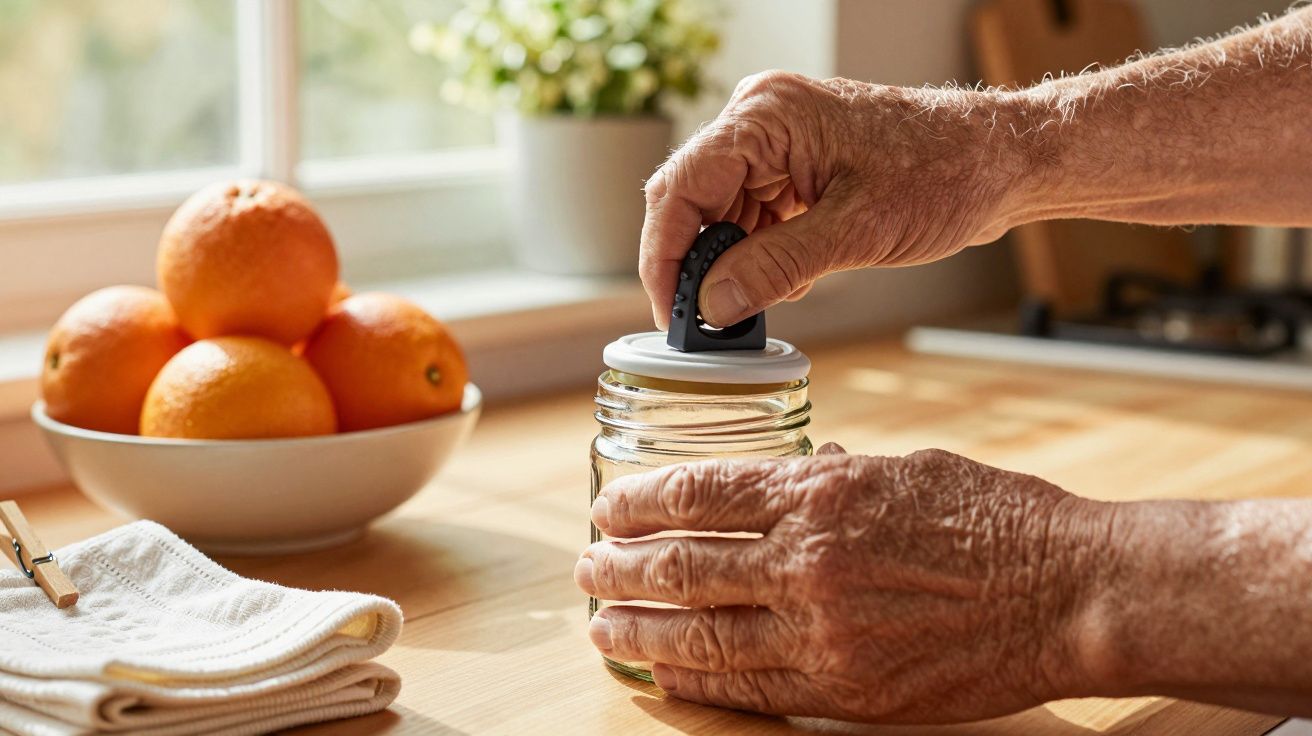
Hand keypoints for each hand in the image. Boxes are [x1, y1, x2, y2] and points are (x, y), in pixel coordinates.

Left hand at [574, 448, 1111, 722]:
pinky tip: (661, 678)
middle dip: (619, 568)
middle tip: (587, 568)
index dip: (639, 502)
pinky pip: (748, 690)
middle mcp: (808, 558)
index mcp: (822, 490)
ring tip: (602, 626)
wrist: (1071, 590)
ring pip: (700, 634)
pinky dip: (694, 685)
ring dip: (638, 630)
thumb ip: (836, 475)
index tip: (609, 509)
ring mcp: (823, 629)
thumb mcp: (908, 467)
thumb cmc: (999, 517)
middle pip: (681, 564)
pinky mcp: (846, 690)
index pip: (699, 492)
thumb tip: (791, 477)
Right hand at [640, 71, 1029, 328]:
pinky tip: (785, 282)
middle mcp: (761, 121)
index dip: (664, 254)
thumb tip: (714, 305)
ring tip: (757, 305)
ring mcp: (777, 143)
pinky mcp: (795, 166)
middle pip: (693, 201)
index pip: (681, 186)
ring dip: (731, 265)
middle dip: (698, 265)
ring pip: (720, 214)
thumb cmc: (947, 174)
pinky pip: (752, 216)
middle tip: (709, 324)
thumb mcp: (858, 232)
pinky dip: (758, 256)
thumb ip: (776, 267)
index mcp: (766, 117)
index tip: (671, 312)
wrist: (1002, 162)